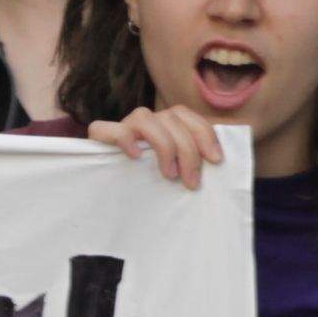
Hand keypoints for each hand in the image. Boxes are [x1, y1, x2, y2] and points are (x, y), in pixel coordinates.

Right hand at [88, 104, 221, 189]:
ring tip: (168, 174)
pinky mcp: (98, 138)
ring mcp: (122, 127)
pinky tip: (135, 157)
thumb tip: (219, 160)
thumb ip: (192, 161)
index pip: (187, 116)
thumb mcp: (177, 171)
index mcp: (164, 124)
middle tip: (192, 182)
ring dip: (163, 145)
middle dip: (188, 151)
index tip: (215, 160)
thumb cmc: (149, 185)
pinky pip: (106, 128)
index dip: (204, 134)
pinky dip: (124, 139)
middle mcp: (145, 121)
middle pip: (171, 119)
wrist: (108, 200)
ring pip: (145, 117)